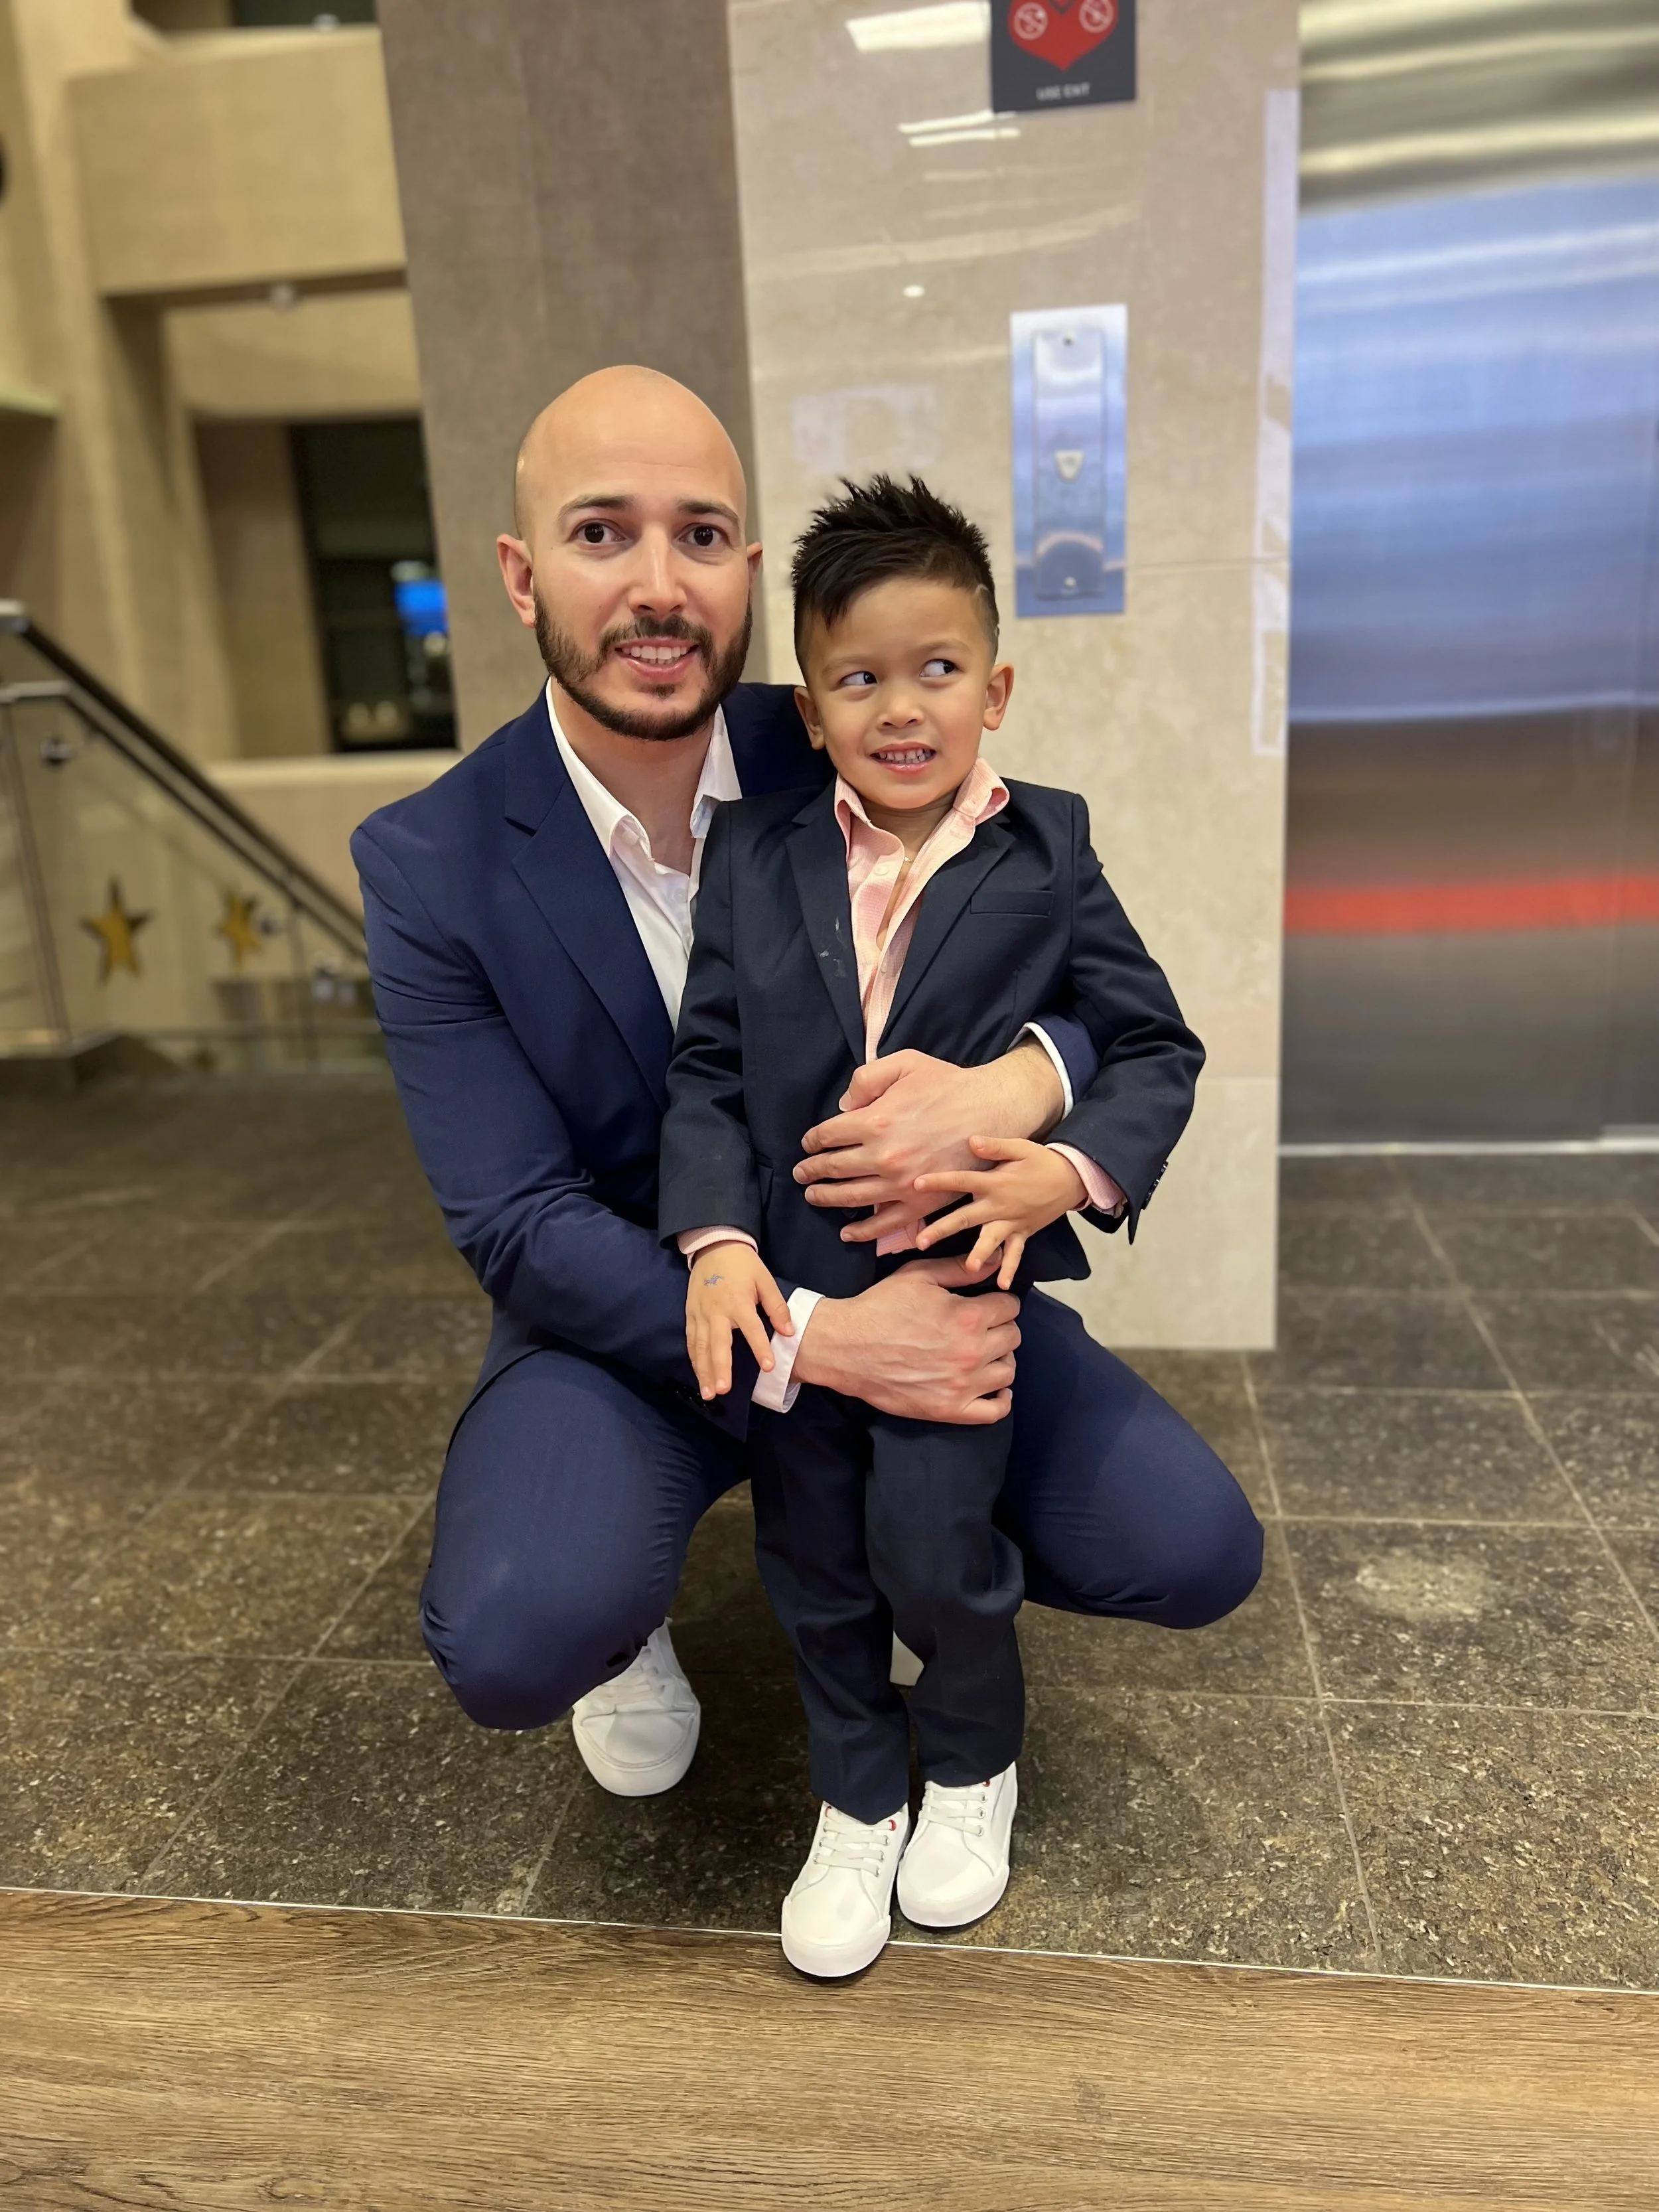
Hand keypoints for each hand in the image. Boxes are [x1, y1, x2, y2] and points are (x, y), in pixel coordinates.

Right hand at [685, 1241, 792, 1400]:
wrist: (714, 1246)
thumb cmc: (743, 1266)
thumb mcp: (765, 1279)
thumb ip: (777, 1306)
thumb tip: (789, 1332)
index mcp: (738, 1302)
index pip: (751, 1329)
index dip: (760, 1347)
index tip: (768, 1367)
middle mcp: (716, 1311)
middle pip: (718, 1343)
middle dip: (719, 1367)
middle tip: (723, 1390)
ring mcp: (700, 1314)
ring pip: (700, 1347)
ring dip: (703, 1371)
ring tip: (708, 1393)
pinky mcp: (690, 1315)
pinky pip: (691, 1341)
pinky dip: (694, 1360)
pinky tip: (699, 1376)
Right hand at [791, 1256, 1020, 1423]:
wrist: (846, 1347)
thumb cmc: (879, 1307)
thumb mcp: (918, 1276)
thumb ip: (960, 1268)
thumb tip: (998, 1259)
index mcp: (967, 1316)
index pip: (1010, 1307)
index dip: (999, 1302)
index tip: (986, 1304)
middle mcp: (971, 1351)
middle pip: (1013, 1337)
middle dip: (1000, 1327)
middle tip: (980, 1327)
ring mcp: (963, 1384)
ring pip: (1008, 1371)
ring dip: (999, 1359)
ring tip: (982, 1353)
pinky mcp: (951, 1409)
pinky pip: (996, 1411)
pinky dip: (1002, 1399)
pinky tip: (994, 1387)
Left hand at [792, 1042, 1063, 1244]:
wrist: (992, 1109)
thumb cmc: (947, 1083)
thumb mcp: (903, 1063)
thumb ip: (865, 1079)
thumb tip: (843, 1107)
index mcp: (876, 1121)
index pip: (828, 1135)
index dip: (812, 1140)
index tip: (808, 1143)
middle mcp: (884, 1156)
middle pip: (833, 1168)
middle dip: (812, 1171)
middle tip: (802, 1173)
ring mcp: (902, 1183)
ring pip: (851, 1197)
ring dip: (827, 1198)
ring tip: (814, 1195)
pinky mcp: (922, 1201)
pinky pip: (885, 1223)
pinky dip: (862, 1231)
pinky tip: (846, 1231)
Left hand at [913, 1137, 1085, 1288]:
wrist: (1072, 1179)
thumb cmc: (1041, 1161)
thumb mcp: (1020, 1147)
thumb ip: (995, 1145)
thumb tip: (971, 1141)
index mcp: (996, 1182)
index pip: (962, 1181)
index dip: (940, 1182)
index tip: (916, 1184)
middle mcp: (1001, 1205)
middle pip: (967, 1218)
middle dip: (943, 1229)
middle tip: (921, 1241)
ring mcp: (1013, 1222)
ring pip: (991, 1240)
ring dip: (979, 1254)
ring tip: (969, 1268)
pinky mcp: (1023, 1232)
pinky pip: (1016, 1253)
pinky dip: (1010, 1268)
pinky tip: (1003, 1284)